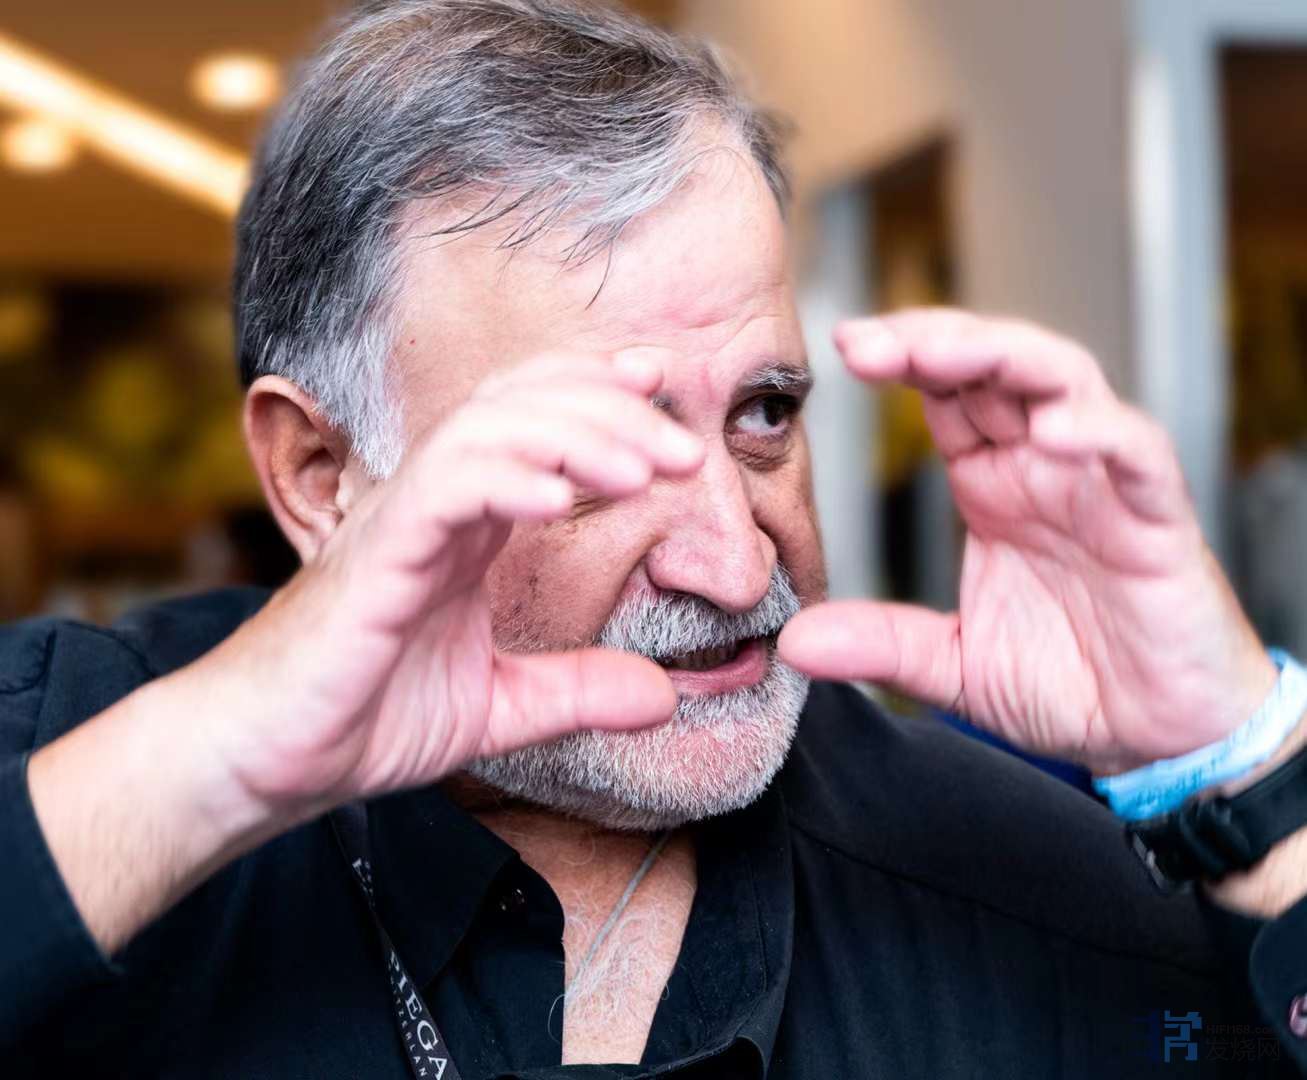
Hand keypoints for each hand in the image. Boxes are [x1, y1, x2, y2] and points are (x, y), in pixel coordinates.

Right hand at [203, 350, 701, 820]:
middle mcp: (434, 503)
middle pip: (524, 409)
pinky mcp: (374, 553)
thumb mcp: (499, 705)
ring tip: (645, 471)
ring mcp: (401, 519)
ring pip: (489, 432)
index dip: (597, 393)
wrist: (267, 759)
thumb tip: (664, 698)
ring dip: (575, 437)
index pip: (532, 423)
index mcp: (466, 524)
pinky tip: (556, 499)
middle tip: (686, 448)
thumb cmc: (364, 717)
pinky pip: (442, 489)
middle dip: (611, 413)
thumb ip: (578, 692)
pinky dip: (503, 480)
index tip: (663, 388)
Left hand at [779, 308, 1276, 773]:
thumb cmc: (1072, 682)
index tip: (844, 347)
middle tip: (866, 342)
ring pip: (1062, 381)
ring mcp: (1102, 484)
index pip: (946, 393)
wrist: (1159, 736)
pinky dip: (1099, 432)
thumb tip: (792, 643)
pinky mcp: (1158, 519)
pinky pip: (1135, 453)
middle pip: (994, 365)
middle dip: (932, 339)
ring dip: (1002, 356)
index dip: (901, 359)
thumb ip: (880, 644)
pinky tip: (1052, 432)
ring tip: (938, 354)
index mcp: (993, 485)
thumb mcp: (953, 666)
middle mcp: (1043, 468)